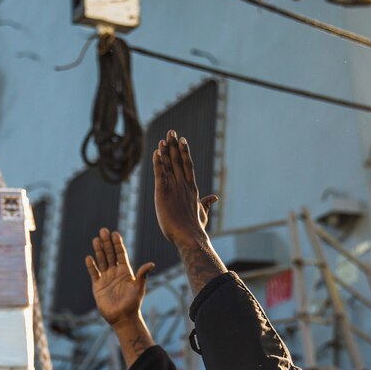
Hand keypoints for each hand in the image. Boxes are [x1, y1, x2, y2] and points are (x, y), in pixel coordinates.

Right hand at [85, 228, 153, 326]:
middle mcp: (115, 272)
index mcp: (126, 271)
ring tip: (96, 239)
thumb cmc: (133, 303)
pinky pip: (94, 273)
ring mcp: (106, 278)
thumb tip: (151, 263)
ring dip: (99, 250)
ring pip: (101, 261)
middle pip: (110, 254)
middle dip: (107, 243)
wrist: (123, 318)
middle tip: (103, 230)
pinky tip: (89, 257)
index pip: (121, 254)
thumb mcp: (139, 288)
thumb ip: (142, 275)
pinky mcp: (98, 286)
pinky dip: (91, 266)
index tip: (115, 234)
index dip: (118, 244)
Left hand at [153, 130, 217, 245]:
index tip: (181, 140)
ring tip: (164, 137)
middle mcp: (183, 185)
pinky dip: (158, 162)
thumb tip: (214, 198)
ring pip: (170, 165)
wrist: (190, 237)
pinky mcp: (163, 193)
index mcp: (191, 189)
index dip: (184, 152)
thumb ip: (206, 203)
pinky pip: (160, 174)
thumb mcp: (202, 213)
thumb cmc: (195, 229)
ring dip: (166, 150)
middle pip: (179, 161)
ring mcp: (174, 188)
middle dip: (174, 146)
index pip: (187, 166)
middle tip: (172, 132)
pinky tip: (156, 152)